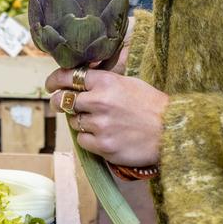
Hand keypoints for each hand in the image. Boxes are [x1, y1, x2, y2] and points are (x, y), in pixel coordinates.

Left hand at [45, 68, 166, 168]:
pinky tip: (105, 136)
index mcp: (106, 81)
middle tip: (63, 105)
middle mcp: (99, 101)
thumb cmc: (152, 106)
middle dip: (60, 103)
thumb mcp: (129, 82)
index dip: (54, 81)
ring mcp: (100, 125)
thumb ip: (103, 81)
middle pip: (63, 101)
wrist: (172, 131)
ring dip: (81, 122)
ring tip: (101, 122)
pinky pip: (82, 141)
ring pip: (74, 122)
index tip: (50, 85)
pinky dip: (89, 139)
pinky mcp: (103, 146)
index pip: (68, 77)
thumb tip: (80, 81)